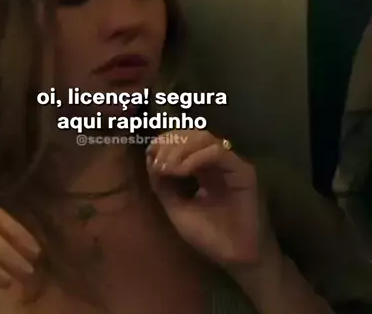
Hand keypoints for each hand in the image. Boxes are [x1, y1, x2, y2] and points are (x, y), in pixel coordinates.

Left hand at [146, 130, 272, 267]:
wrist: (236, 258)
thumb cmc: (209, 236)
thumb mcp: (177, 207)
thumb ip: (163, 184)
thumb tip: (150, 159)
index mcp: (202, 167)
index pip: (184, 141)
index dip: (166, 141)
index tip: (150, 152)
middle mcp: (217, 162)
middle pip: (192, 135)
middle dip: (171, 143)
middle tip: (158, 160)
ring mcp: (231, 164)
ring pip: (205, 138)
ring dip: (181, 148)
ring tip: (168, 167)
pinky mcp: (243, 171)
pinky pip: (218, 153)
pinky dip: (196, 157)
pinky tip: (182, 170)